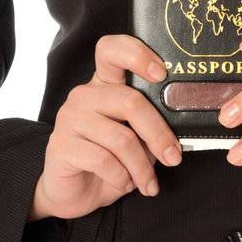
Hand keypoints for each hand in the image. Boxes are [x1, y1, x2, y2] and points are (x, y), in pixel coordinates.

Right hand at [29, 34, 181, 220]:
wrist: (74, 192)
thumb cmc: (109, 161)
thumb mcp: (135, 139)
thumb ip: (151, 126)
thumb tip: (181, 130)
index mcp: (104, 84)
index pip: (112, 49)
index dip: (137, 55)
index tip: (161, 74)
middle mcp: (84, 95)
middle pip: (130, 101)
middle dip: (158, 134)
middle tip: (173, 157)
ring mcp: (70, 118)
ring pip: (121, 138)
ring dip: (142, 167)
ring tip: (147, 183)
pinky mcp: (61, 145)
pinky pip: (103, 160)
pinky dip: (122, 178)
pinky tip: (124, 184)